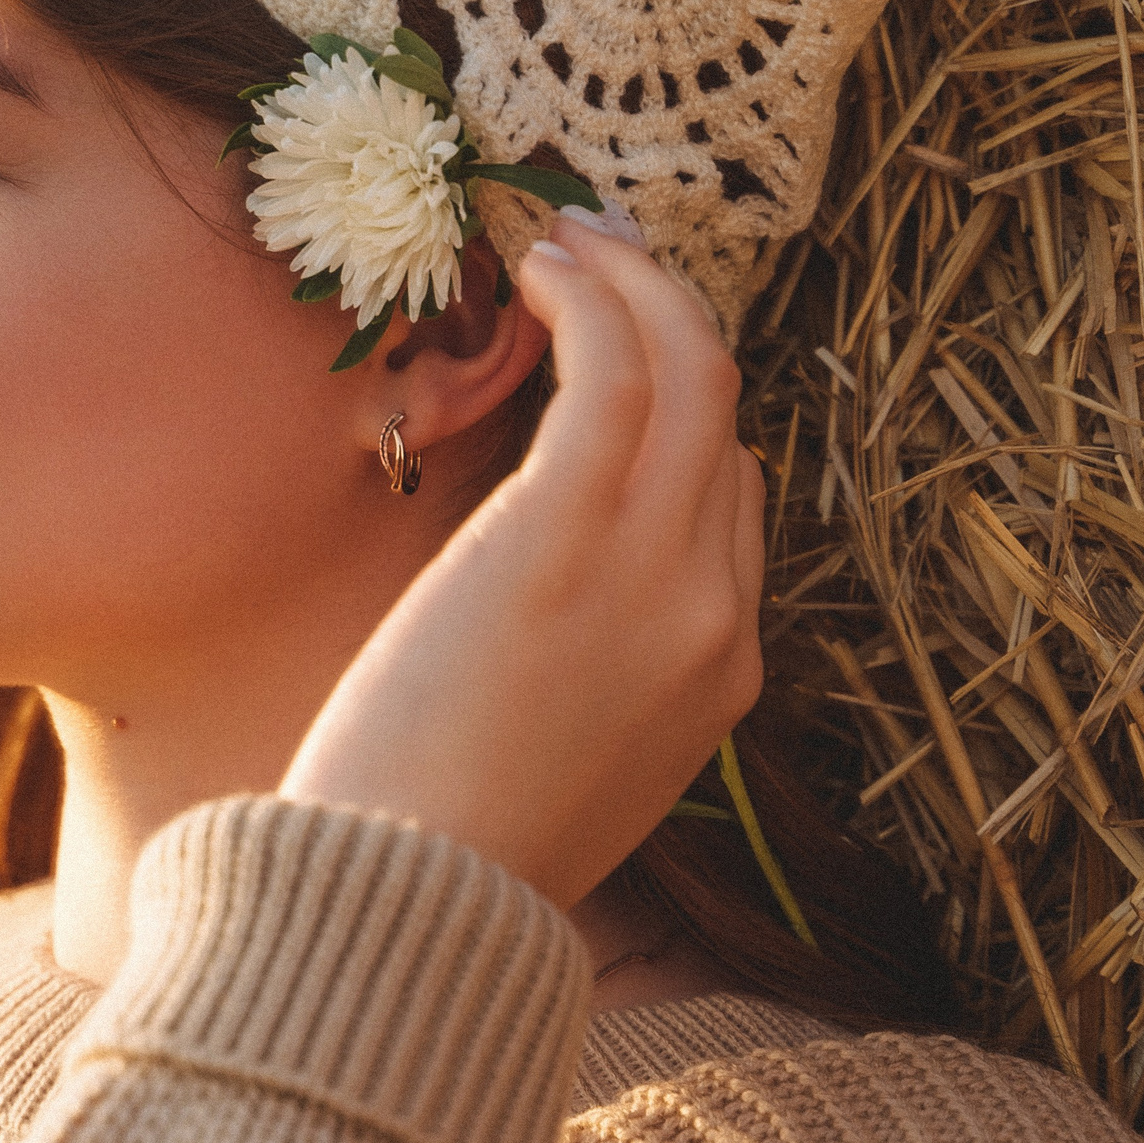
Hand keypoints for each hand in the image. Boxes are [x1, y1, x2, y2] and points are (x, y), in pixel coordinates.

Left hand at [277, 210, 765, 907]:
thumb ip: (601, 678)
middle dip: (671, 320)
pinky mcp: (574, 529)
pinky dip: (592, 300)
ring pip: (691, 369)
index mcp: (723, 671)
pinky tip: (540, 268)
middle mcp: (715, 608)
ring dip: (635, 284)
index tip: (611, 356)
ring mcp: (660, 566)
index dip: (676, 413)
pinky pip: (616, 370)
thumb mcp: (573, 767)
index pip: (730, 497)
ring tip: (565, 237)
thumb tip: (557, 607)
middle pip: (726, 416)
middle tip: (602, 260)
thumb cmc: (449, 847)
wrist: (413, 905)